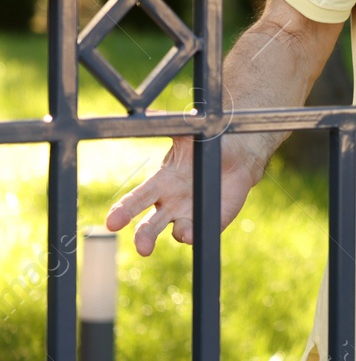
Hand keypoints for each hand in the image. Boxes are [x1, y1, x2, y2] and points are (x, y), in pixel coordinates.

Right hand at [106, 136, 261, 255]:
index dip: (123, 212)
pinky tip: (197, 230)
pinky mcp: (209, 222)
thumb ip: (170, 127)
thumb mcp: (188, 136)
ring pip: (176, 232)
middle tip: (142, 247)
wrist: (238, 157)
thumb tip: (150, 112)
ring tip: (183, 230)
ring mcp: (189, 215)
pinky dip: (198, 233)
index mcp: (160, 184)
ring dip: (179, 232)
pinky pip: (201, 232)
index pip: (135, 200)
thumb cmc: (206, 146)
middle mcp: (169, 205)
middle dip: (143, 236)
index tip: (112, 223)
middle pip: (149, 226)